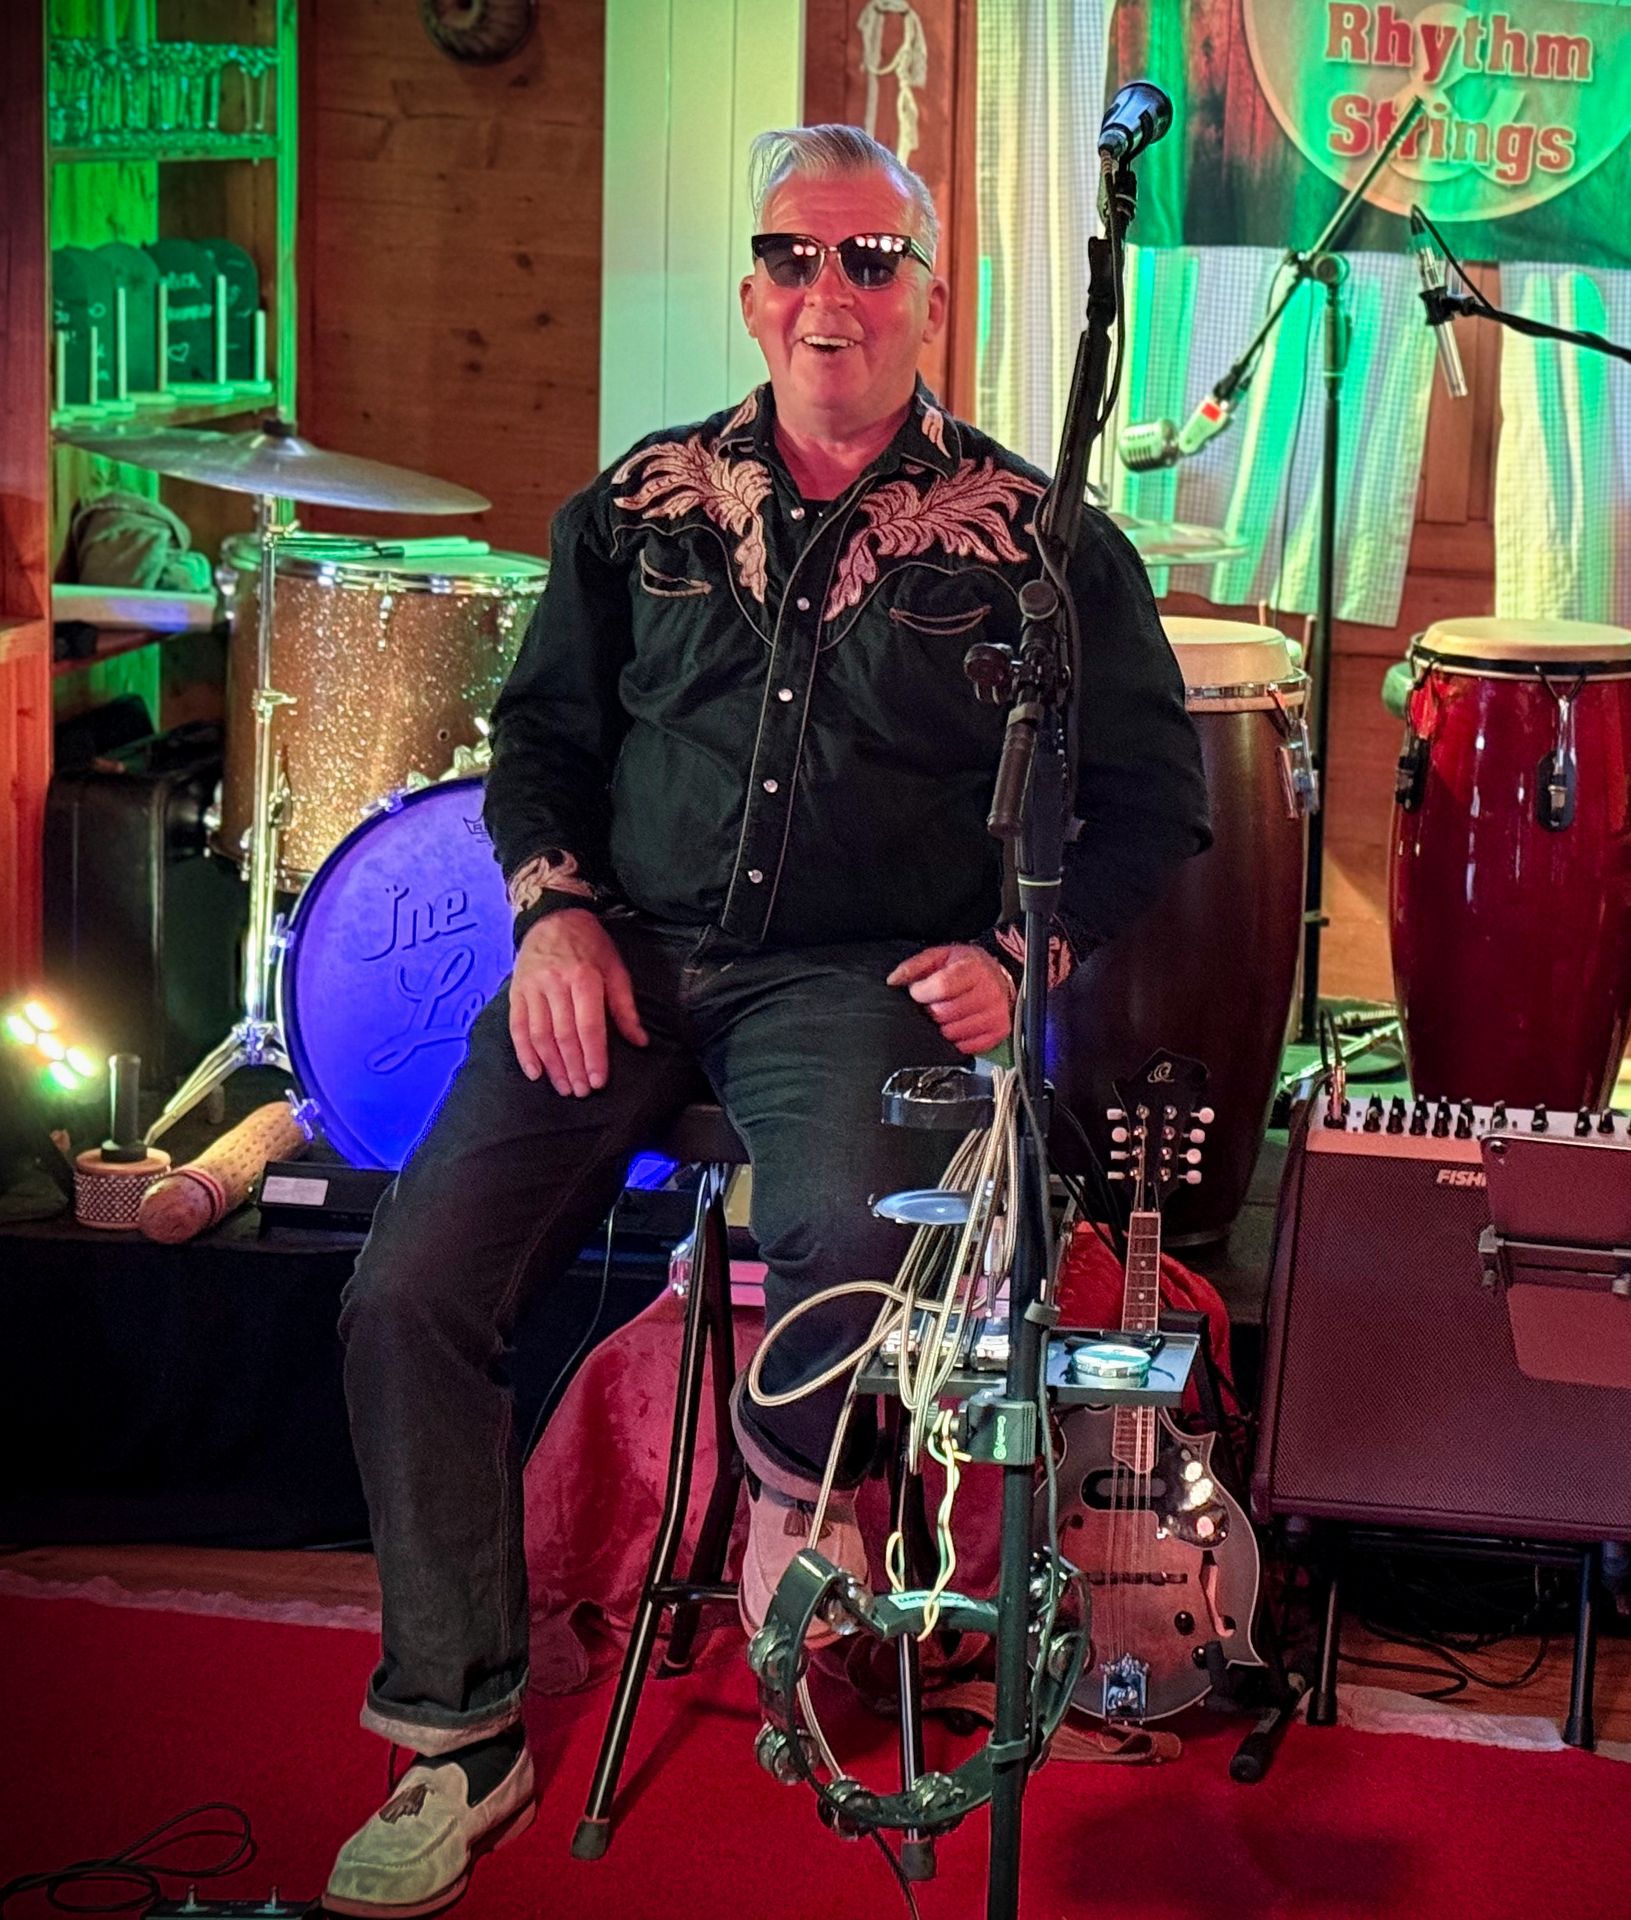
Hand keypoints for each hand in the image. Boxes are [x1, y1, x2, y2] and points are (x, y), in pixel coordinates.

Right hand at [509, 909, 647, 1094]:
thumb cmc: (590, 946)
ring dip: (552, 1066)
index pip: (589, 1026)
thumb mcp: (615, 968)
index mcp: (584, 978)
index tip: (598, 1080)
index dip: (594, 1057)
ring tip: (563, 1087)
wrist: (552, 917)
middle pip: (564, 1035)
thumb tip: (640, 1041)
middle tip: (582, 1092)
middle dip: (574, 1068)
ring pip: (540, 1035)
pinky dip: (524, 1053)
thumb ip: (624, 1007)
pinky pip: (518, 1027)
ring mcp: (532, 988)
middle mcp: (555, 984)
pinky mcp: (516, 992)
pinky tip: (535, 1073)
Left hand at [886, 944, 1015, 1055]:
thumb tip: (893, 980)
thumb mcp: (940, 956)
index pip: (942, 986)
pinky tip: (958, 1024)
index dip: (922, 992)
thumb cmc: (967, 966)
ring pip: (952, 1033)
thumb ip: (914, 966)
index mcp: (973, 969)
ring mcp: (995, 1015)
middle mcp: (989, 992)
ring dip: (942, 1026)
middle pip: (944, 1013)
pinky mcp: (998, 1032)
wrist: (1000, 976)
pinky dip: (956, 1038)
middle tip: (934, 1003)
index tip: (918, 991)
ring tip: (947, 1013)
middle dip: (931, 1010)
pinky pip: (966, 1047)